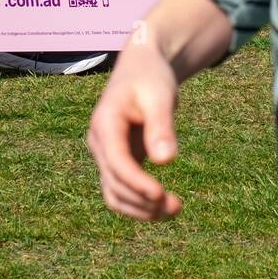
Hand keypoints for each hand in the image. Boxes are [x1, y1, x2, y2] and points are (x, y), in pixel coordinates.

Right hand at [88, 29, 182, 221]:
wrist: (142, 67)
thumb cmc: (151, 77)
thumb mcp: (160, 95)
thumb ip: (161, 126)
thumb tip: (166, 161)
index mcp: (105, 123)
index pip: (116, 162)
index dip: (136, 183)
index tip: (161, 196)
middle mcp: (99, 142)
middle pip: (114, 184)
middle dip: (143, 200)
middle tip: (178, 207)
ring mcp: (105, 154)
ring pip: (115, 194)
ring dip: (141, 209)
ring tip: (174, 210)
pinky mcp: (117, 161)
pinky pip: (122, 191)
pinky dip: (140, 202)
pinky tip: (164, 207)